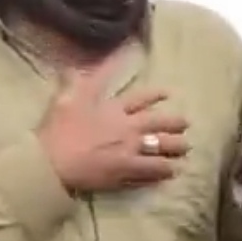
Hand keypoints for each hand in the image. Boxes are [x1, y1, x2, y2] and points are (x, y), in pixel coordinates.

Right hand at [37, 61, 191, 193]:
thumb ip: (73, 81)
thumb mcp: (65, 99)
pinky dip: (163, 171)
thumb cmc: (59, 129)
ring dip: (175, 149)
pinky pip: (151, 171)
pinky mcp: (126, 173)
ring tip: (185, 149)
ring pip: (160, 149)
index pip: (140, 99)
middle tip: (186, 124)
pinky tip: (171, 172)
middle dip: (175, 124)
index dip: (156, 95)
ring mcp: (129, 152)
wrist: (54, 162)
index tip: (169, 93)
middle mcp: (127, 129)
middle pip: (159, 125)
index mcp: (114, 109)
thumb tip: (71, 67)